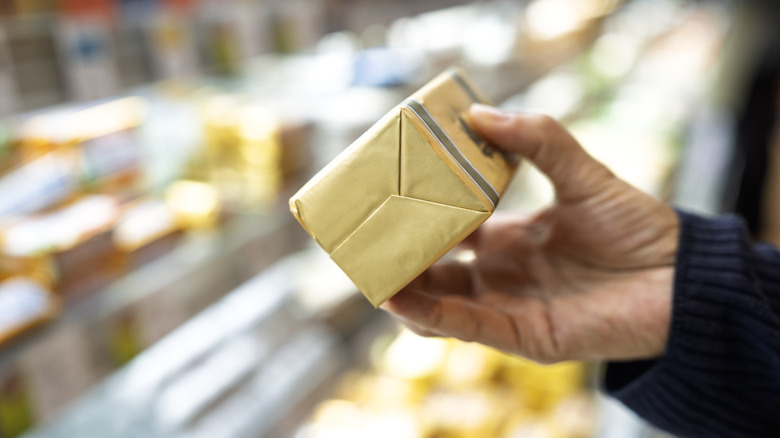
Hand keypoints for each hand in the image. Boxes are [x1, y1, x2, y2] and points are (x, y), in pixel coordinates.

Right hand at [382, 104, 678, 362]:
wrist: (681, 277)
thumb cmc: (637, 228)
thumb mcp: (583, 174)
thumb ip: (538, 140)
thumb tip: (481, 113)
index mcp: (509, 239)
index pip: (450, 232)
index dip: (418, 220)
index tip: (389, 197)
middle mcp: (502, 276)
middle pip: (434, 271)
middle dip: (400, 259)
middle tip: (367, 238)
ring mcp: (510, 307)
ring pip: (440, 305)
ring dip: (404, 291)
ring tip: (373, 270)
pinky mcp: (524, 336)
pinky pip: (468, 327)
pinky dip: (431, 315)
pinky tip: (399, 297)